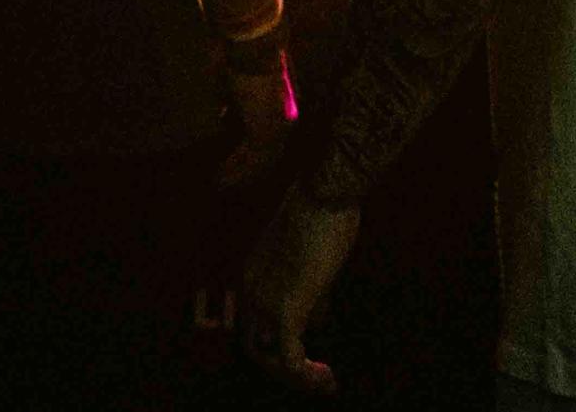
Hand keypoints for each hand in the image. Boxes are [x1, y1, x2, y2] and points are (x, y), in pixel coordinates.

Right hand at [218, 27, 295, 187]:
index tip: (237, 160)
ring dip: (239, 173)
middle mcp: (285, 118)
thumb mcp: (235, 79)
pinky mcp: (266, 130)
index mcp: (284, 104)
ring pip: (260, 160)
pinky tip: (220, 178)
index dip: (253, 152)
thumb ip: (231, 99)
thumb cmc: (242, 52)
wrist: (253, 41)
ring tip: (220, 184)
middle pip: (268, 154)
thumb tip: (222, 115)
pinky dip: (235, 169)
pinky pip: (250, 158)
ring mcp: (278, 125)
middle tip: (228, 182)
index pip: (270, 137)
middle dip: (247, 169)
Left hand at [240, 195, 360, 395]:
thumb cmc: (323, 213)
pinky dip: (307, 376)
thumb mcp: (312, 256)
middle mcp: (249, 291)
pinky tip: (326, 377)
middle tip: (314, 374)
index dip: (276, 342)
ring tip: (324, 381)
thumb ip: (311, 290)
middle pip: (253, 346)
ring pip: (269, 358)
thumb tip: (319, 319)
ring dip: (297, 377)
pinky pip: (291, 359)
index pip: (252, 322)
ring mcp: (264, 303)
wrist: (324, 194)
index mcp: (250, 275)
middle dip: (281, 365)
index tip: (306, 353)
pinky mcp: (287, 311)